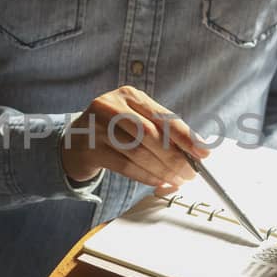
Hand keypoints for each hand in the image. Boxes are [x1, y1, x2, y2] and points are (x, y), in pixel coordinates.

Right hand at [61, 86, 208, 191]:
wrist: (73, 143)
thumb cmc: (112, 131)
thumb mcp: (135, 121)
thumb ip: (161, 131)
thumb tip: (195, 151)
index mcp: (129, 94)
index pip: (163, 116)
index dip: (186, 136)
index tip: (203, 152)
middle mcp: (111, 106)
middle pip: (151, 135)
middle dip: (175, 158)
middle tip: (189, 173)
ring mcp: (97, 126)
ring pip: (138, 152)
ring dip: (162, 170)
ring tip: (176, 180)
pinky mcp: (90, 148)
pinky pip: (125, 165)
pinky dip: (145, 176)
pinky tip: (157, 181)